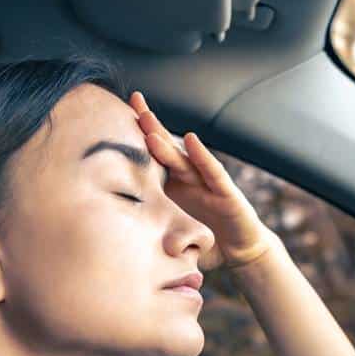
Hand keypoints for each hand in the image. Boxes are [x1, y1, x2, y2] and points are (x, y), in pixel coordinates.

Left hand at [128, 90, 275, 270]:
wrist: (241, 253)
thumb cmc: (206, 244)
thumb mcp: (174, 238)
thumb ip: (155, 236)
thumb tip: (129, 241)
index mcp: (173, 187)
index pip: (152, 158)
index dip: (137, 138)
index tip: (113, 116)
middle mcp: (189, 179)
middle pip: (165, 148)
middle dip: (149, 125)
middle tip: (132, 102)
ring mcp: (207, 183)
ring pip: (183, 157)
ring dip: (165, 140)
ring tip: (147, 122)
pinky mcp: (226, 193)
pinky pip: (213, 172)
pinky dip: (202, 156)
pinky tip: (191, 140)